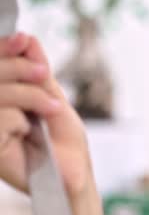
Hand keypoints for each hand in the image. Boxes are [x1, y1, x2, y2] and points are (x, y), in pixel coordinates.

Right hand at [0, 33, 91, 197]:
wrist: (74, 176)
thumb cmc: (63, 141)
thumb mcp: (52, 99)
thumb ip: (36, 71)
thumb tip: (27, 39)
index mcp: (1, 97)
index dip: (3, 49)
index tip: (23, 38)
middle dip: (19, 68)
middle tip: (43, 75)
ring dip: (29, 97)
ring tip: (49, 111)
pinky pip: (1, 118)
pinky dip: (20, 121)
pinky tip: (28, 135)